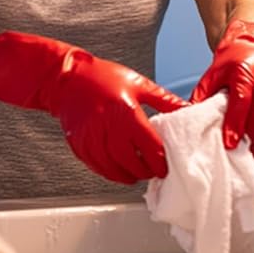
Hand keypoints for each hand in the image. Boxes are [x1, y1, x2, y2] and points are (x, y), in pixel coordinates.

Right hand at [0, 31, 186, 183]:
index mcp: (126, 113)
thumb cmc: (101, 77)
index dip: (160, 161)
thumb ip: (164, 100)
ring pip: (115, 170)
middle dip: (146, 171)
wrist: (67, 78)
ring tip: (138, 171)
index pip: (150, 148)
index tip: (165, 165)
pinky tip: (119, 169)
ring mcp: (92, 139)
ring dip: (129, 175)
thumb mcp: (138, 84)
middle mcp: (109, 129)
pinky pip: (99, 168)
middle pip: (133, 163)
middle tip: (154, 170)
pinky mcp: (80, 146)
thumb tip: (186, 109)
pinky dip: (111, 173)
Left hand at [190, 20, 253, 154]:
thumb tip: (190, 115)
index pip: (242, 102)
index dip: (236, 125)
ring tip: (251, 147)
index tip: (230, 143)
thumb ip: (202, 94)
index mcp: (246, 70)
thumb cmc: (234, 57)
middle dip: (249, 136)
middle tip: (239, 150)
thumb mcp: (213, 73)